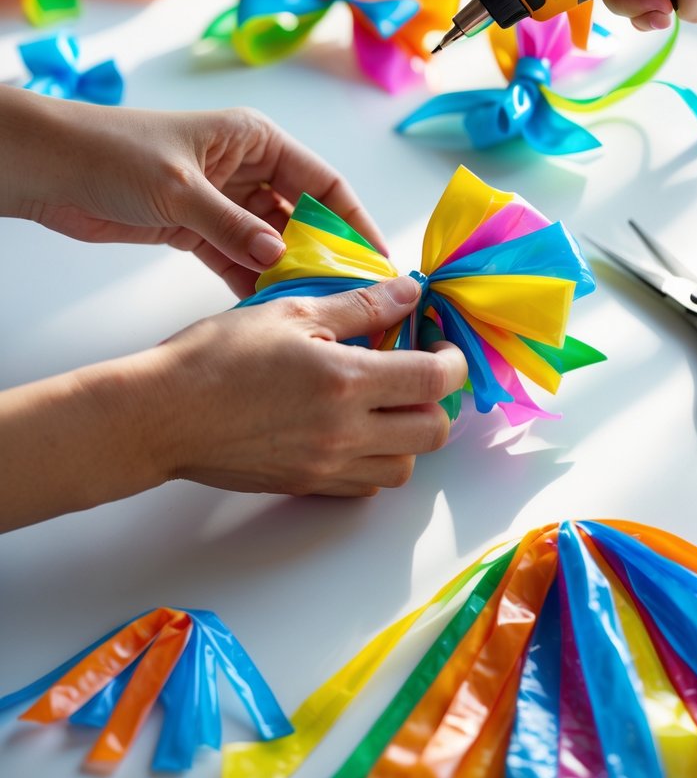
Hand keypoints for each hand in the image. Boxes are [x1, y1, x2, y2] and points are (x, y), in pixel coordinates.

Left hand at [16, 97, 384, 296]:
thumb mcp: (179, 189)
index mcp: (255, 140)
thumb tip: (278, 256)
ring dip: (287, 272)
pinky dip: (251, 279)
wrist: (51, 168)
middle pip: (302, 214)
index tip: (376, 258)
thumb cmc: (114, 154)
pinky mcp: (196, 228)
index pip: (322, 181)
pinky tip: (268, 308)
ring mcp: (222, 200)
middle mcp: (246, 168)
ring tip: (313, 310)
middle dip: (324, 253)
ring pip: (271, 240)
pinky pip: (237, 257)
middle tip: (350, 295)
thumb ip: (230, 225)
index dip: (352, 219)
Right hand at [156, 276, 466, 497]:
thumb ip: (358, 305)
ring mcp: (326, 466)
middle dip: (437, 401)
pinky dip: (374, 460)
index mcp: (345, 382)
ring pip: (403, 467)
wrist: (161, 414)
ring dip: (408, 436)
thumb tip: (408, 292)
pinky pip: (365, 485)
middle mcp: (345, 432)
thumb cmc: (216, 357)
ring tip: (384, 402)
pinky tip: (352, 429)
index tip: (442, 343)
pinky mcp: (306, 485)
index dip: (453, 359)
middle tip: (417, 372)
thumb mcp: (291, 313)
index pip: (435, 380)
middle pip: (432, 433)